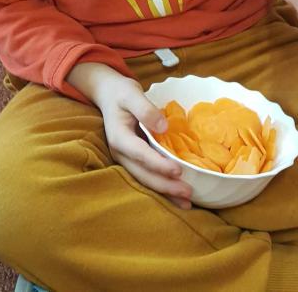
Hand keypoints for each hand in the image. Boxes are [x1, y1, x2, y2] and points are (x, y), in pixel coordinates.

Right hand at [68, 63, 192, 208]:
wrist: (109, 95)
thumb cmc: (121, 93)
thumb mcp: (132, 94)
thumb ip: (145, 109)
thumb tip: (163, 127)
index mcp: (119, 137)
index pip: (140, 154)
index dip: (158, 164)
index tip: (178, 171)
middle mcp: (120, 153)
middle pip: (143, 174)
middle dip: (165, 186)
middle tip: (188, 194)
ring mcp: (126, 159)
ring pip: (145, 180)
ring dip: (165, 192)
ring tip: (187, 203)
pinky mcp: (133, 160)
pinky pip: (147, 176)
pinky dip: (162, 186)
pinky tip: (177, 195)